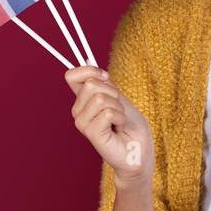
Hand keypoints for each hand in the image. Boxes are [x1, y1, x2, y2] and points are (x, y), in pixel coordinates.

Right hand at [65, 65, 153, 185]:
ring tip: (119, 121)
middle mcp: (78, 111)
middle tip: (118, 110)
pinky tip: (118, 128)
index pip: (71, 76)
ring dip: (118, 107)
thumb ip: (102, 83)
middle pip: (90, 83)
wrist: (139, 150)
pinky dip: (120, 117)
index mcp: (83, 100)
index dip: (88, 70)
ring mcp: (82, 122)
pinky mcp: (90, 133)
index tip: (105, 76)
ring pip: (100, 98)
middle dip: (113, 93)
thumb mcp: (118, 97)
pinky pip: (107, 112)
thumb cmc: (131, 126)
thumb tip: (87, 60)